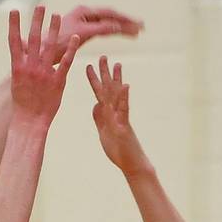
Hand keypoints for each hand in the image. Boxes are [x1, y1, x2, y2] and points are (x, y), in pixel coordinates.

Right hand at [8, 6, 79, 125]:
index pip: (14, 42)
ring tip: (57, 15)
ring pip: (51, 47)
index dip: (14, 25)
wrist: (30, 121)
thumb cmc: (23, 104)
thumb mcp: (18, 83)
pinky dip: (72, 49)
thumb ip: (21, 67)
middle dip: (37, 22)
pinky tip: (76, 37)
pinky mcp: (58, 81)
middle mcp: (31, 67)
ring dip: (54, 29)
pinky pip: (67, 62)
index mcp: (18, 67)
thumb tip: (20, 56)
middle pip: (34, 40)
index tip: (14, 11)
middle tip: (41, 6)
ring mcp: (45, 73)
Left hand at [54, 5, 142, 61]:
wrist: (42, 51)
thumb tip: (118, 26)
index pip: (109, 14)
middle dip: (127, 21)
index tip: (137, 25)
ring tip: (138, 31)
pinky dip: (115, 31)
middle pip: (111, 16)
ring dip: (123, 26)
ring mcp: (85, 22)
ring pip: (108, 23)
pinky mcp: (84, 31)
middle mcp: (85, 14)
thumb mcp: (80, 35)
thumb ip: (100, 29)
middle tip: (142, 26)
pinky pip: (103, 29)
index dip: (124, 20)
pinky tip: (124, 34)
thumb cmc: (56, 43)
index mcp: (83, 12)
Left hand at [87, 56, 147, 175]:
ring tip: (117, 64)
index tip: (88, 65)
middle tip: (102, 56)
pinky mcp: (125, 127)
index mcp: (108, 114)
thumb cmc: (119, 151)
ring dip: (117, 80)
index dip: (94, 79)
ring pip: (118, 96)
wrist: (132, 165)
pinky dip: (125, 98)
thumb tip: (95, 105)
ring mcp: (121, 118)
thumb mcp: (104, 132)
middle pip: (109, 89)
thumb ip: (99, 118)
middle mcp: (115, 113)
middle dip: (105, 73)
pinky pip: (125, 110)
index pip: (100, 93)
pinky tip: (126, 86)